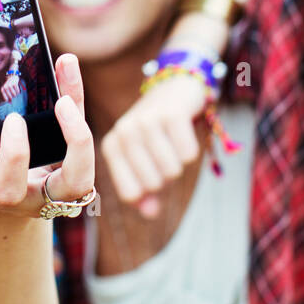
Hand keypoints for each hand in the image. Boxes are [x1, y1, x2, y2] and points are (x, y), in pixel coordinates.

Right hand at [0, 54, 95, 217]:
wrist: (9, 194)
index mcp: (4, 198)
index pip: (10, 190)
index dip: (13, 157)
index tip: (13, 120)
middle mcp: (41, 197)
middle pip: (75, 184)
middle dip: (75, 143)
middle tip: (62, 103)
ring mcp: (63, 183)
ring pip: (89, 162)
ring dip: (82, 118)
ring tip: (67, 72)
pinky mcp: (76, 160)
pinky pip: (83, 132)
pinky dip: (77, 98)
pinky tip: (66, 66)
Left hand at [102, 72, 208, 217]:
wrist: (174, 89)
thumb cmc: (158, 134)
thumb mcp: (145, 161)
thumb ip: (145, 193)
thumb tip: (150, 213)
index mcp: (112, 147)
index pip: (131, 194)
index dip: (149, 191)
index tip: (151, 171)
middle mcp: (124, 133)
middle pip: (153, 184)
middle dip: (166, 175)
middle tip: (165, 151)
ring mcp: (146, 122)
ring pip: (172, 171)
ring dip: (180, 163)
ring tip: (172, 141)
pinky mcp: (171, 115)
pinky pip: (188, 155)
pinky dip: (191, 150)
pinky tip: (184, 132)